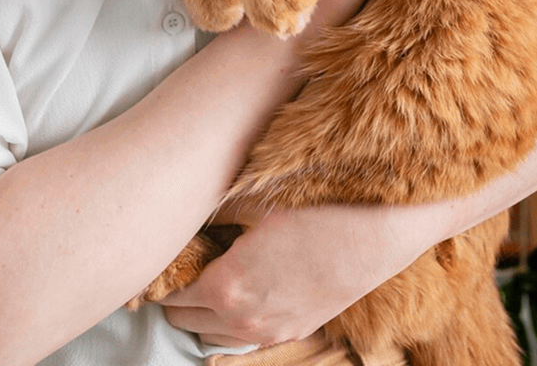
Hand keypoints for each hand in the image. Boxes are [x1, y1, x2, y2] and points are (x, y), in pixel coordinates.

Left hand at [157, 202, 422, 348]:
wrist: (377, 231)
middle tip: (180, 260)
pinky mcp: (295, 329)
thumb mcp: (255, 200)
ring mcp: (271, 330)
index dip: (162, 273)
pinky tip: (238, 288)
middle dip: (177, 293)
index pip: (170, 294)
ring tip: (206, 273)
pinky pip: (245, 336)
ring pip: (214, 334)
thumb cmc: (316, 208)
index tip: (160, 254)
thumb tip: (184, 209)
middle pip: (185, 320)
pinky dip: (231, 319)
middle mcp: (244, 319)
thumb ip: (213, 210)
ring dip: (203, 309)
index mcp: (226, 286)